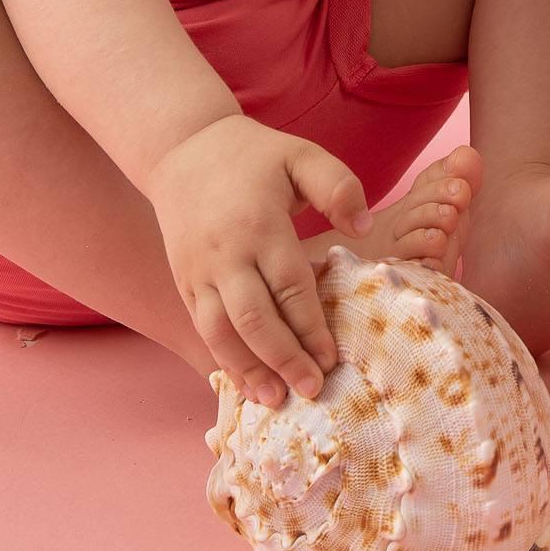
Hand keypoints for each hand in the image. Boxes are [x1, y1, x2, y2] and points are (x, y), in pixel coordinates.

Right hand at [144, 112, 374, 408]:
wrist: (184, 150)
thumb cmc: (255, 155)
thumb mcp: (302, 155)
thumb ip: (338, 186)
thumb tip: (365, 228)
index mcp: (260, 224)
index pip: (289, 285)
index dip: (311, 325)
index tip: (333, 356)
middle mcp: (226, 254)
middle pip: (254, 318)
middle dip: (284, 358)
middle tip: (312, 389)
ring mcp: (199, 272)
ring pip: (222, 332)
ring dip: (248, 370)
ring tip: (275, 400)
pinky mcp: (185, 282)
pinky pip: (203, 328)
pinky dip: (223, 359)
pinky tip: (244, 382)